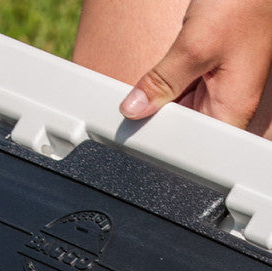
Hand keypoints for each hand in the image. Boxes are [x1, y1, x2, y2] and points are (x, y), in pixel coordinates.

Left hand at [120, 0, 271, 133]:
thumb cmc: (244, 4)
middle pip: (184, 132)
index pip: (196, 149)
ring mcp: (218, 89)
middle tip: (136, 114)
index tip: (141, 142)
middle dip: (159, 123)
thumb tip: (134, 108)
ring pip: (179, 112)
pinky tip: (155, 84)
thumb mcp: (194, 45)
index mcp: (233, 109)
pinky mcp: (209, 75)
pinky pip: (180, 92)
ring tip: (149, 94)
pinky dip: (165, 89)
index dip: (168, 148)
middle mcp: (228, 103)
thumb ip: (161, 81)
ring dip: (160, 104)